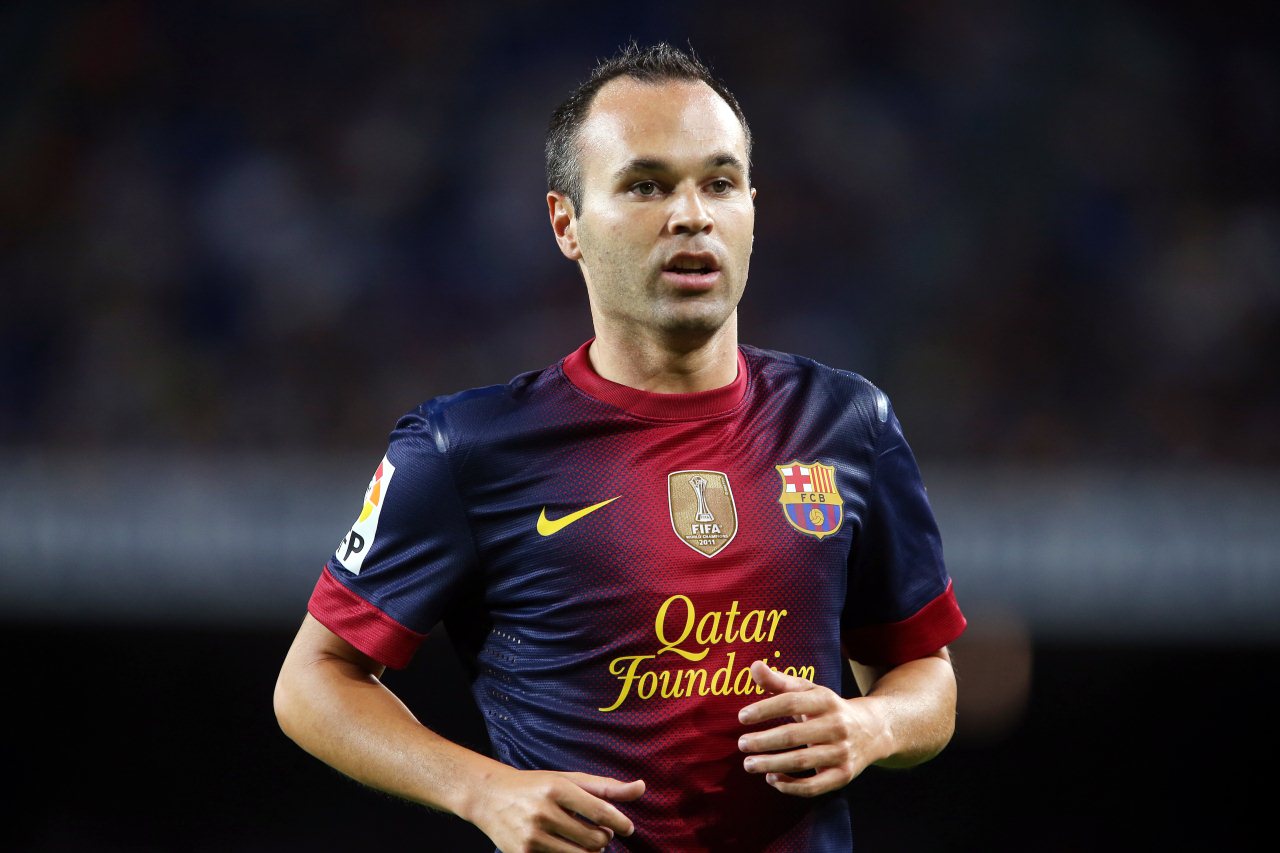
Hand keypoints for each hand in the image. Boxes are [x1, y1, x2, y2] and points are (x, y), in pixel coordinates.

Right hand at [468, 767, 644, 852]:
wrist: (490, 796)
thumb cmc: (537, 786)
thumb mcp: (568, 780)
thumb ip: (605, 787)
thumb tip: (642, 787)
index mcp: (558, 788)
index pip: (601, 811)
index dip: (621, 823)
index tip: (628, 829)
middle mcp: (544, 811)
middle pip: (594, 839)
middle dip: (603, 838)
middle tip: (598, 833)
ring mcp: (532, 835)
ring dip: (590, 852)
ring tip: (585, 842)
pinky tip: (566, 846)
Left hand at [737, 660, 889, 796]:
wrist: (873, 730)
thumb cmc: (829, 709)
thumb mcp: (809, 691)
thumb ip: (780, 681)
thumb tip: (754, 666)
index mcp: (825, 701)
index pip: (791, 702)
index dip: (765, 709)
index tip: (741, 717)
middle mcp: (836, 726)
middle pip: (793, 735)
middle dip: (763, 741)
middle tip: (741, 744)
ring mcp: (841, 752)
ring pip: (801, 761)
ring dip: (771, 764)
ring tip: (749, 764)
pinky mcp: (843, 775)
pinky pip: (814, 785)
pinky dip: (791, 786)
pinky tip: (772, 778)